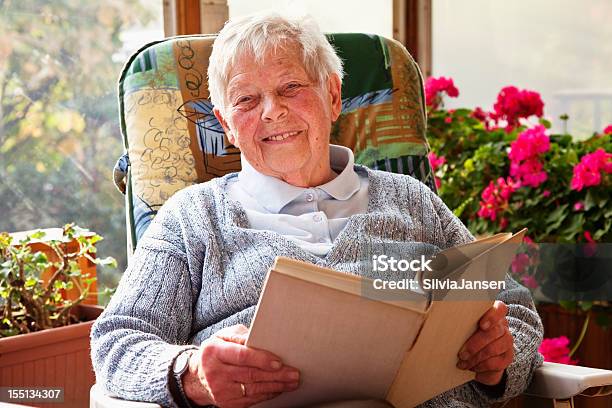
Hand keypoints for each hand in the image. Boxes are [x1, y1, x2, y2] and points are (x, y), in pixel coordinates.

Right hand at [182, 324, 299, 407]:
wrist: (198, 375)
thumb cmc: (216, 351)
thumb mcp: (223, 336)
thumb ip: (241, 335)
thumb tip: (259, 338)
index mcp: (213, 352)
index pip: (241, 356)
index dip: (261, 359)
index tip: (278, 362)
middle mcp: (215, 373)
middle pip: (251, 374)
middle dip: (276, 375)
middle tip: (293, 373)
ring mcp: (220, 391)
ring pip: (253, 389)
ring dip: (276, 386)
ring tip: (291, 381)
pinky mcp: (226, 404)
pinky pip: (252, 400)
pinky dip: (267, 394)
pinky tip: (278, 389)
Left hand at [456, 301, 513, 385]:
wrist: (478, 353)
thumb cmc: (465, 333)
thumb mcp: (461, 322)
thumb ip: (456, 315)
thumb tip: (433, 307)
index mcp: (492, 312)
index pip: (499, 308)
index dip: (492, 316)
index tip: (481, 325)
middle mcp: (502, 326)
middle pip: (495, 332)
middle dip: (476, 344)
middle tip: (461, 354)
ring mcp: (507, 342)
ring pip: (496, 348)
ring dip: (477, 358)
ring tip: (463, 363)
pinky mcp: (507, 357)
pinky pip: (497, 363)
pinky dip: (483, 368)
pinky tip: (472, 368)